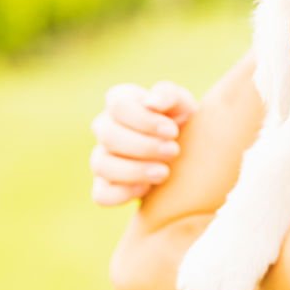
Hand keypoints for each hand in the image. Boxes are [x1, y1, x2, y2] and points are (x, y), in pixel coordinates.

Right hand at [90, 81, 197, 205]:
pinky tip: (147, 189)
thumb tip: (151, 102)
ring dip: (135, 170)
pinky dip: (123, 193)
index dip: (145, 120)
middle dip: (144, 146)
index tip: (173, 131)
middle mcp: (105, 128)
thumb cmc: (181, 121)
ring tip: (164, 172)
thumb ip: (169, 95)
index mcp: (120, 101)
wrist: (188, 152)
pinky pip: (101, 195)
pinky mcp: (105, 186)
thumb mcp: (183, 104)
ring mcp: (102, 157)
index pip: (117, 105)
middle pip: (109, 135)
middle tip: (173, 151)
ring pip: (101, 165)